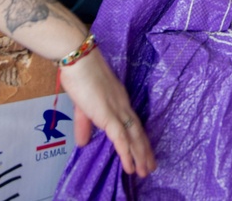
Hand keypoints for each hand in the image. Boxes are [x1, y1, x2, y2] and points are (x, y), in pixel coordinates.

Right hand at [57, 50, 156, 176]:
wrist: (79, 60)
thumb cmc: (79, 76)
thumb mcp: (82, 105)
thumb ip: (85, 124)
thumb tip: (82, 143)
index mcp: (119, 100)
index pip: (133, 123)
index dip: (139, 138)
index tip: (145, 151)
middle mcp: (123, 105)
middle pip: (138, 131)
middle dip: (145, 150)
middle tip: (151, 167)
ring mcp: (117, 110)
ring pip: (134, 137)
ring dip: (140, 155)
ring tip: (146, 171)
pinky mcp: (108, 114)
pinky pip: (120, 137)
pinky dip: (126, 153)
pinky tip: (130, 165)